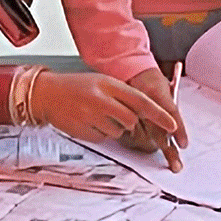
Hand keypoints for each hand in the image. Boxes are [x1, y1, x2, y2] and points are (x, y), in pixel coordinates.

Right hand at [32, 70, 181, 162]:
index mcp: (109, 84)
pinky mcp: (83, 131)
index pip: (142, 102)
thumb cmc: (76, 87)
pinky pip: (103, 138)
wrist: (46, 94)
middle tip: (114, 113)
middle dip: (129, 121)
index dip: (159, 116)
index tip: (173, 126)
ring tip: (95, 114)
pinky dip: (100, 132)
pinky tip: (88, 121)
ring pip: (118, 131)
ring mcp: (91, 116)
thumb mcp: (101, 82)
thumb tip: (144, 111)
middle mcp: (101, 100)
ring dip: (113, 126)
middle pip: (131, 120)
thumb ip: (122, 94)